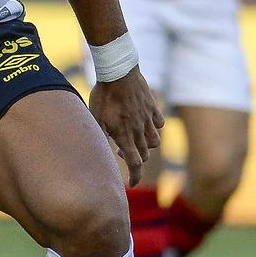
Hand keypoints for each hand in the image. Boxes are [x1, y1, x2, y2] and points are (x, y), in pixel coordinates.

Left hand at [88, 69, 164, 184]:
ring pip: (155, 142)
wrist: (119, 72)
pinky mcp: (153, 108)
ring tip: (133, 138)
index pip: (135, 164)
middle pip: (144, 155)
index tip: (131, 184)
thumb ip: (100, 137)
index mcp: (125, 135)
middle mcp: (140, 130)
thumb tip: (99, 154)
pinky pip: (159, 124)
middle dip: (135, 159)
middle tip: (121, 151)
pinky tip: (143, 124)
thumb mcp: (95, 118)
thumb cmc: (103, 96)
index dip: (134, 177)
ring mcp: (148, 119)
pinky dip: (154, 129)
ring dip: (145, 146)